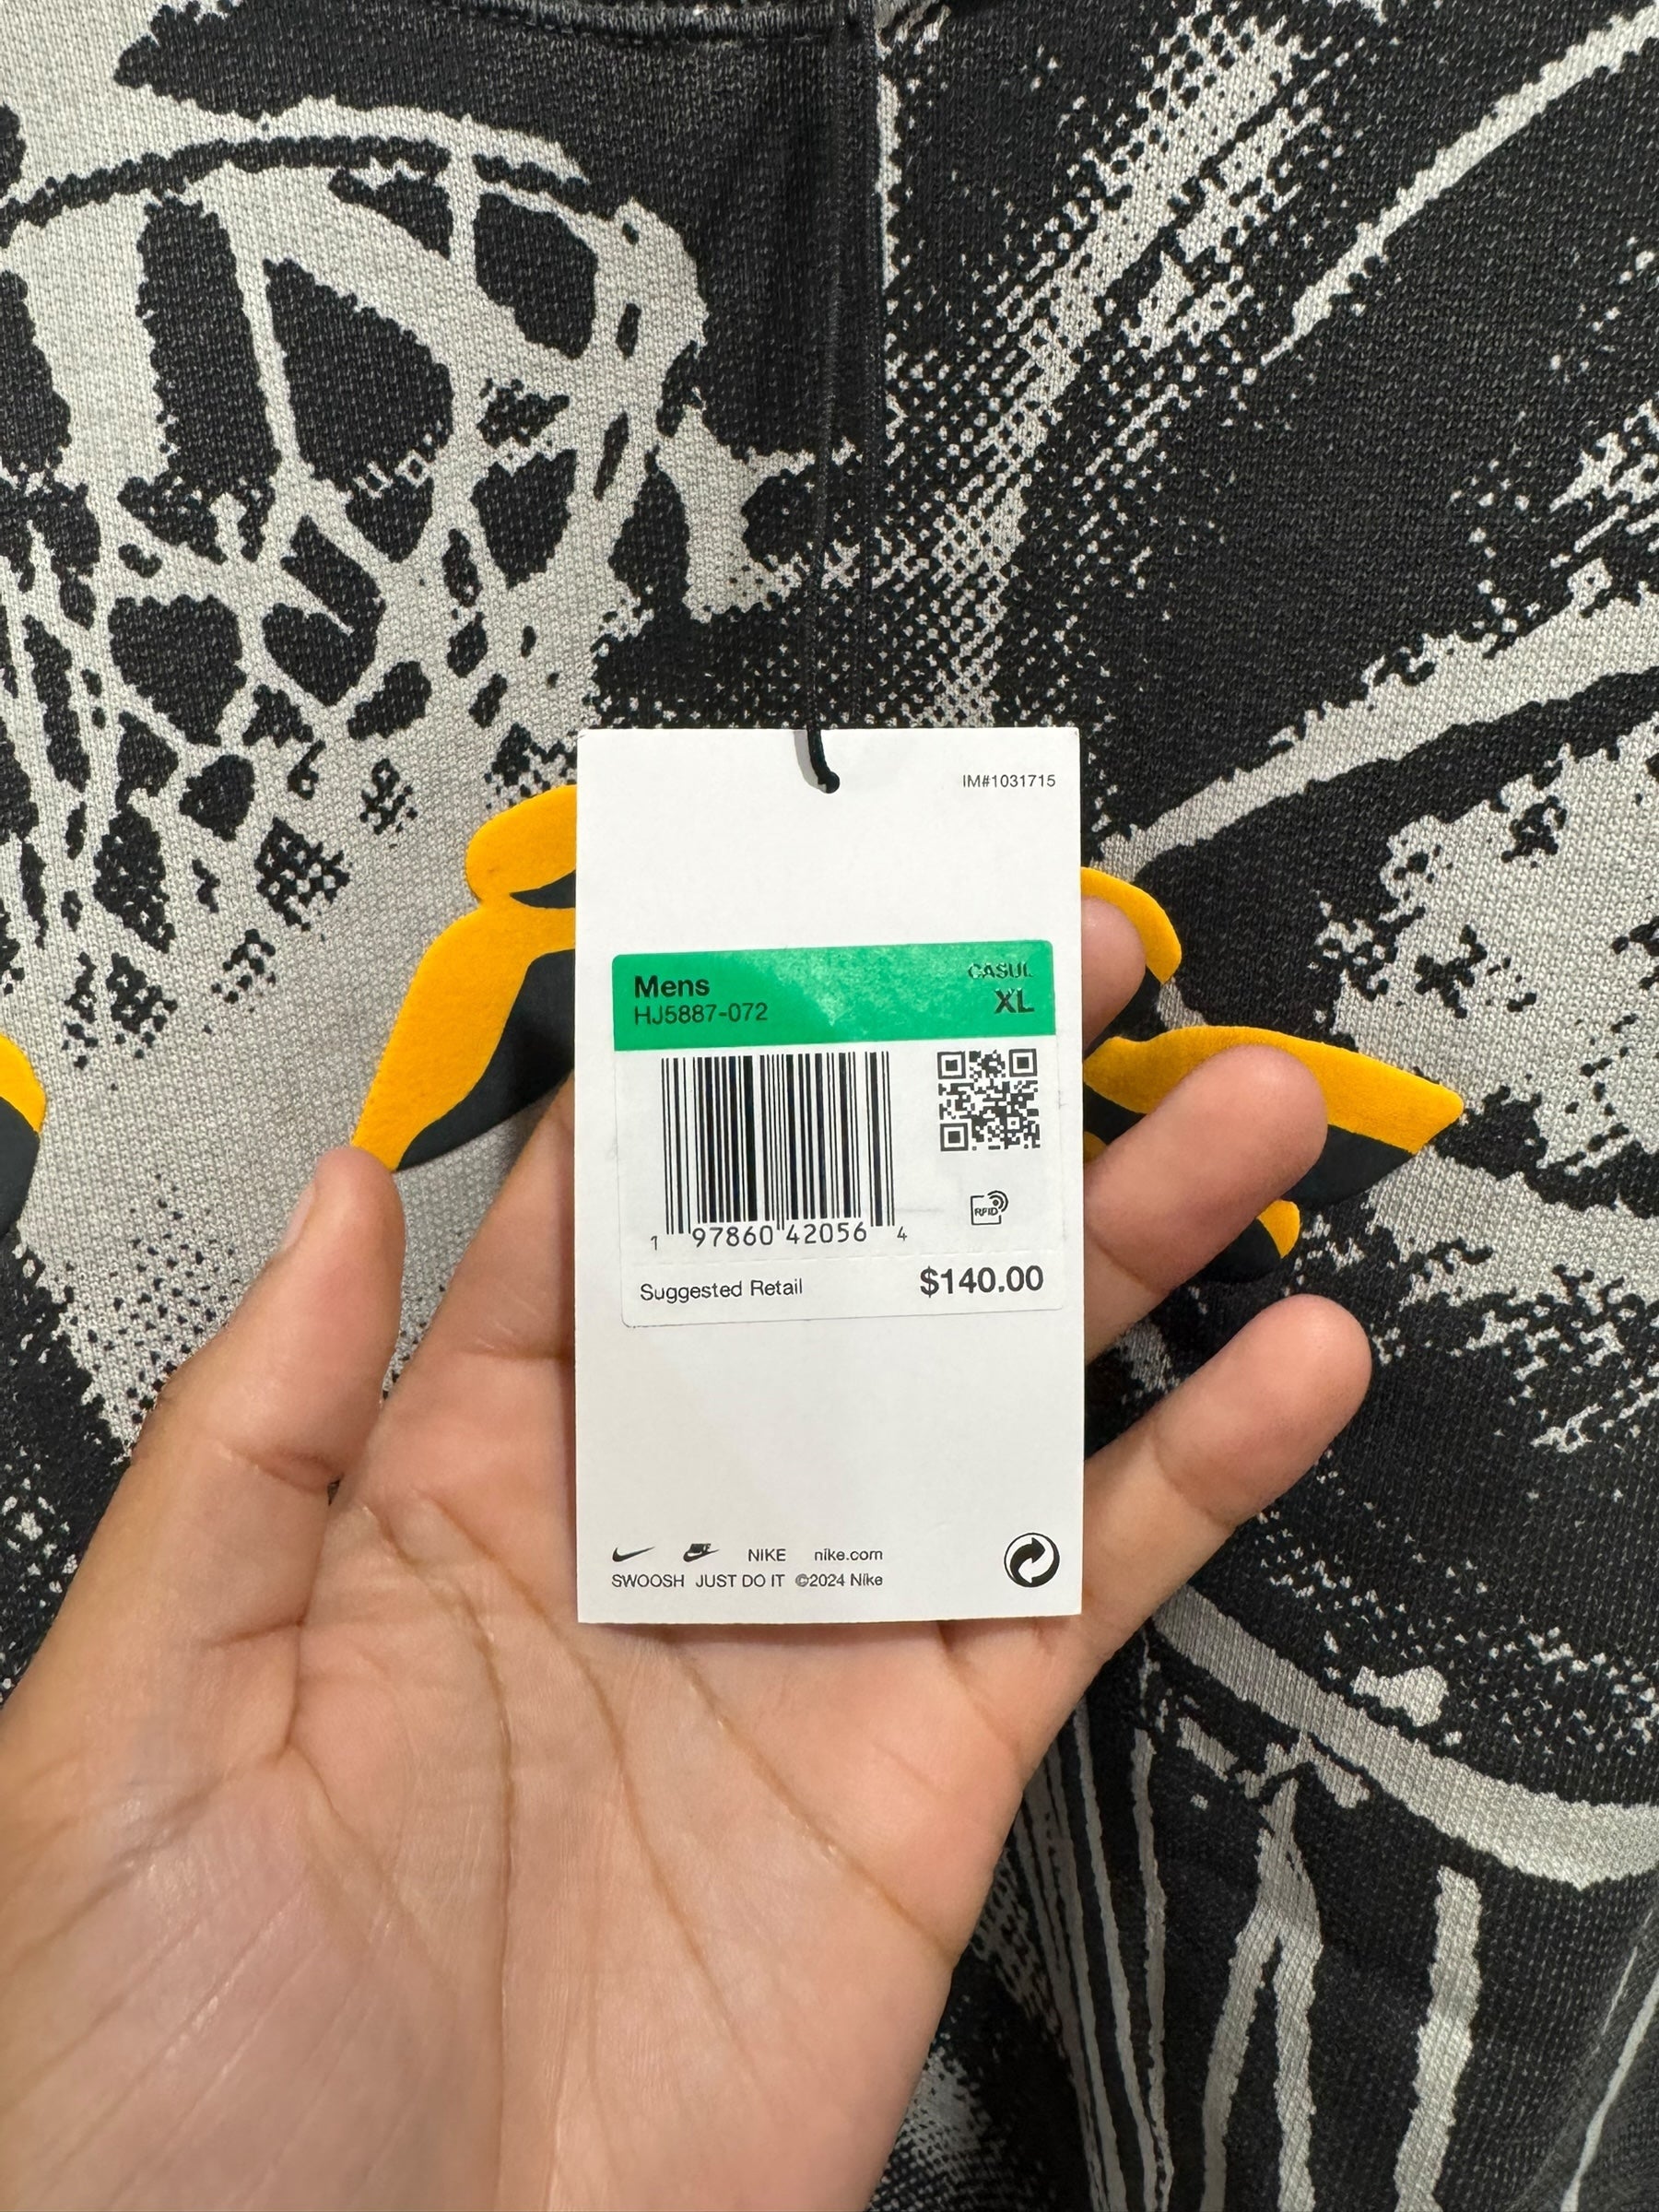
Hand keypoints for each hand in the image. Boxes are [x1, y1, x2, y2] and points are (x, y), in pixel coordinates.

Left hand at [0, 901, 1369, 2211]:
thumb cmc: (167, 2070)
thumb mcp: (146, 1715)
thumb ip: (258, 1437)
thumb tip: (338, 1187)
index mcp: (448, 1486)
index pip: (602, 1210)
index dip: (709, 1058)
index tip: (811, 925)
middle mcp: (650, 1531)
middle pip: (839, 1261)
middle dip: (962, 1104)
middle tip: (1079, 962)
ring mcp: (806, 1640)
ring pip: (989, 1391)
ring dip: (1119, 1246)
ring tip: (1241, 1111)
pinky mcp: (927, 1770)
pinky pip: (1086, 1585)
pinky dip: (1201, 1472)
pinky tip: (1293, 1362)